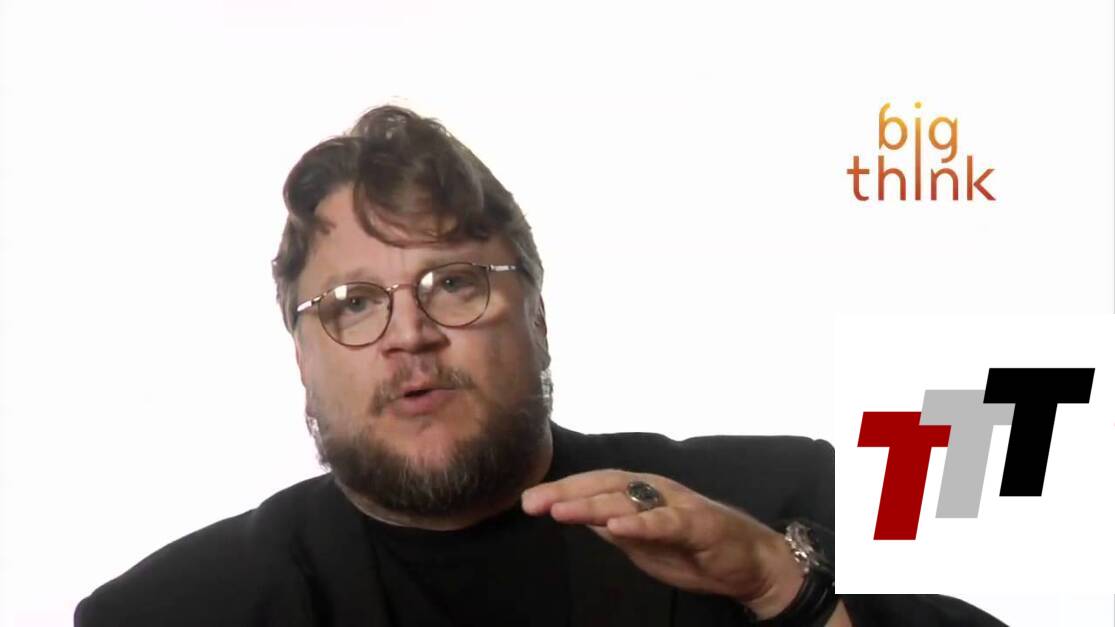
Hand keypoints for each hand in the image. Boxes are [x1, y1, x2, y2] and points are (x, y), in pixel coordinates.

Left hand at [520, 469, 806, 617]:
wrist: (750, 562)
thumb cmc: (694, 549)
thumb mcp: (643, 541)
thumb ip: (612, 526)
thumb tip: (574, 513)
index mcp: (640, 494)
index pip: (595, 486)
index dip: (562, 490)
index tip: (528, 499)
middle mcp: (655, 491)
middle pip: (605, 485)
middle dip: (567, 492)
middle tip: (532, 502)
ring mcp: (677, 505)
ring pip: (629, 500)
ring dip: (593, 504)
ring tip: (560, 510)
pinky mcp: (698, 525)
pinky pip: (665, 522)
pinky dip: (640, 522)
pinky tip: (615, 525)